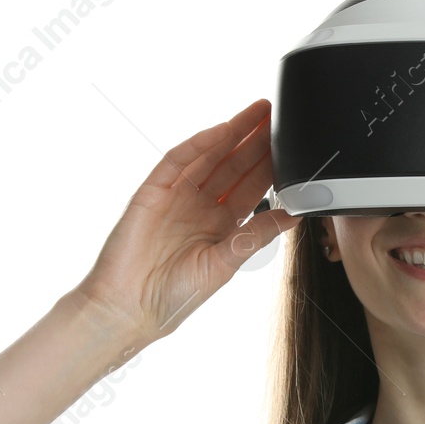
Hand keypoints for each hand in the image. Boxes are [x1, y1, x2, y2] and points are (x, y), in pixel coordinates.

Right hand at [73, 98, 295, 342]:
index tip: (291, 146)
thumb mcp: (226, 263)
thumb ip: (258, 235)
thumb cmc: (175, 297)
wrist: (130, 310)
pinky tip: (222, 132)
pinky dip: (199, 145)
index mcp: (221, 226)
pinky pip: (177, 161)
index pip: (251, 188)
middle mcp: (200, 207)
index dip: (270, 166)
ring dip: (233, 134)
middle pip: (233, 166)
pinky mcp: (152, 192)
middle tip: (278, 117)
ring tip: (258, 113)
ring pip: (209, 157)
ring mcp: (176, 196)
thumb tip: (294, 216)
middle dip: (256, 142)